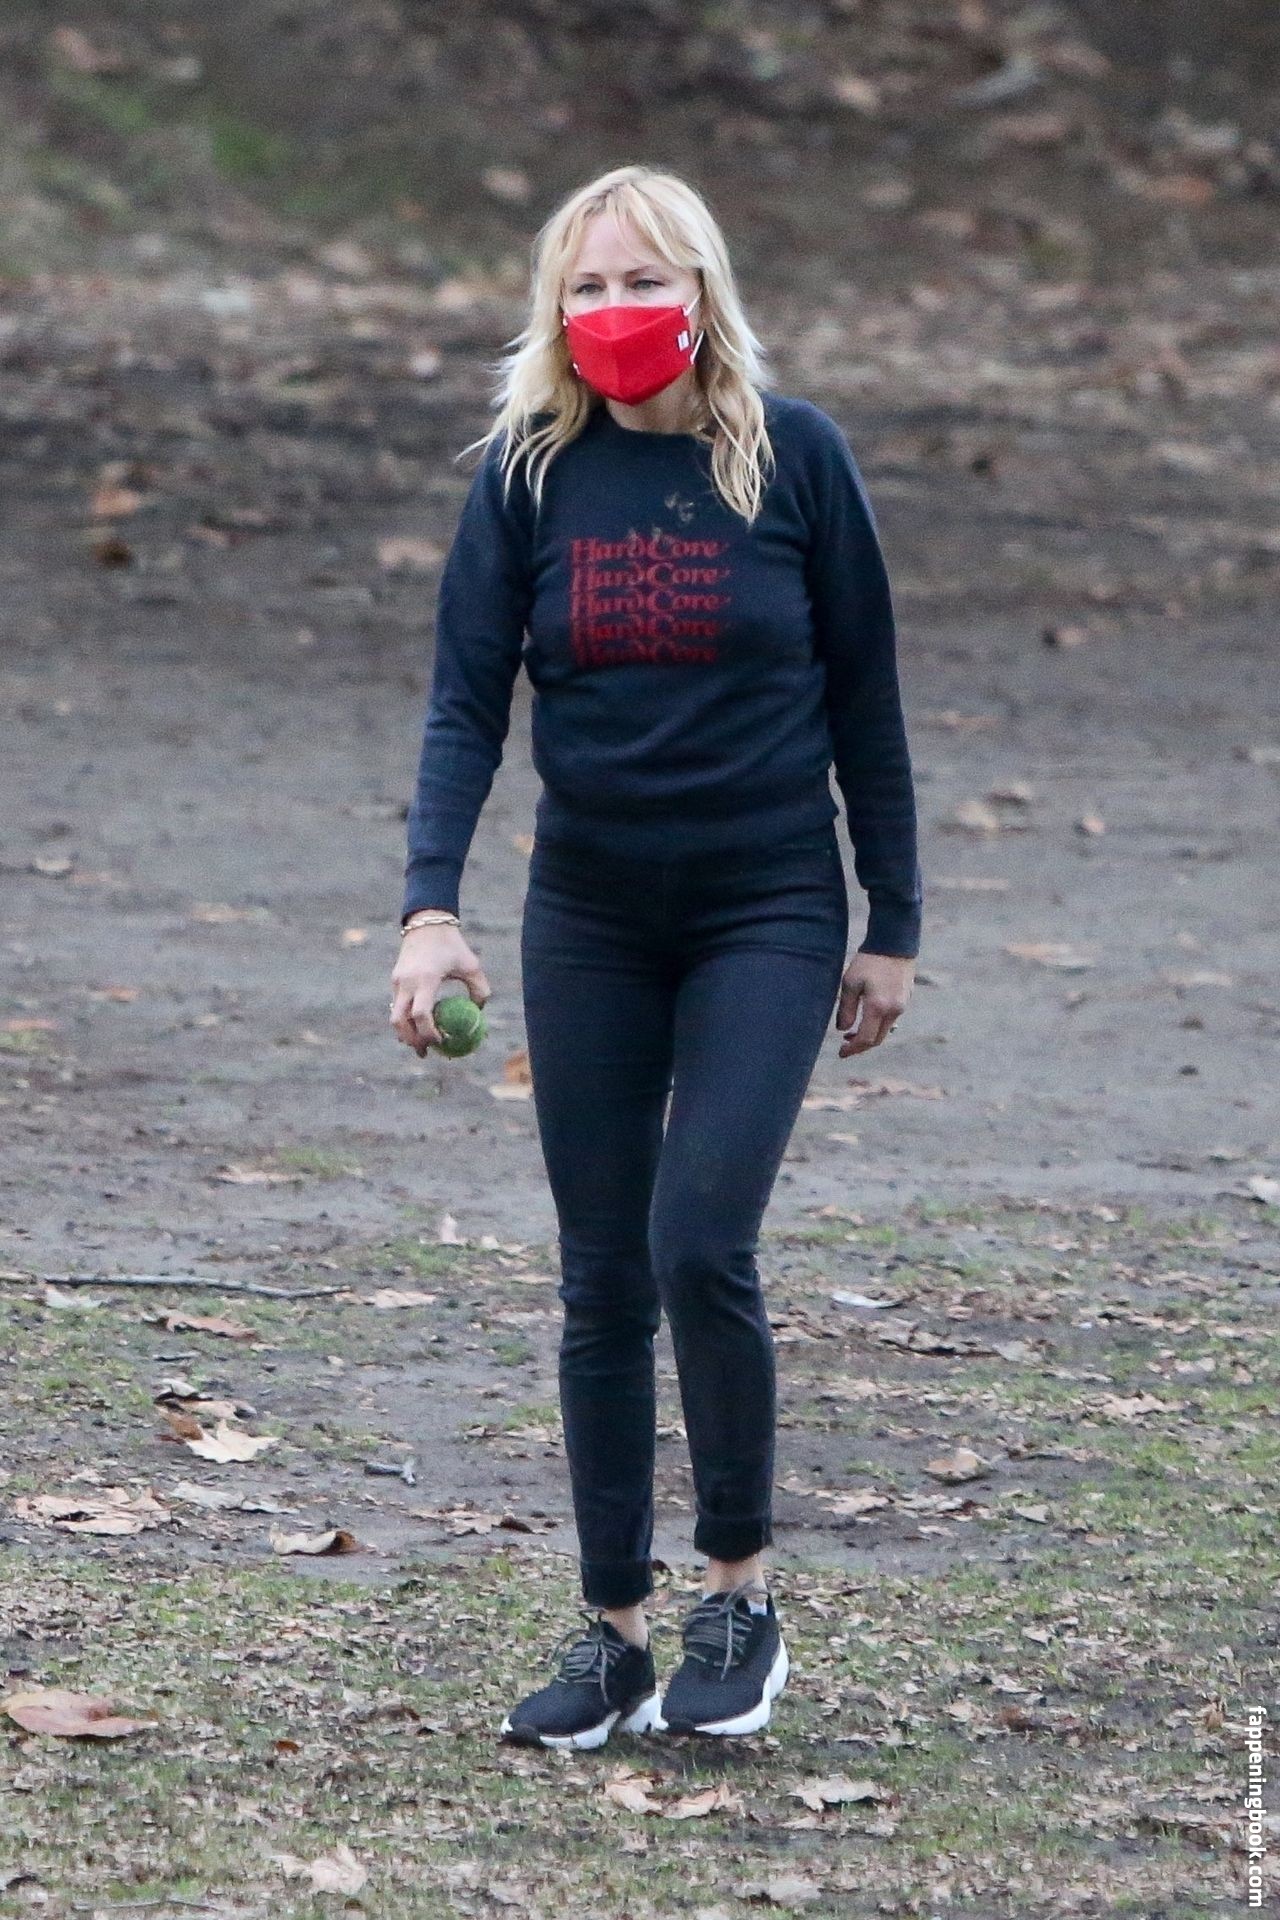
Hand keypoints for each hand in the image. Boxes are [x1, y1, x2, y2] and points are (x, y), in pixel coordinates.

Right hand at [390, 925, 490, 1056]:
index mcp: (426, 979)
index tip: (441, 1042)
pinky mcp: (395, 980)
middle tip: (426, 1052)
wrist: (427, 922)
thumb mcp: (472, 965)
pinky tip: (417, 1026)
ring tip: (419, 1045)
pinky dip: (405, 1019)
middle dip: (411, 1039)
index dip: (429, 1032)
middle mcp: (407, 982)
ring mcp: (398, 981)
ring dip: (405, 1033)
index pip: (421, 1014)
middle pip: (400, 1021)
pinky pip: (397, 1006)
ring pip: (395, 1016)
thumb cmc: (453, 945)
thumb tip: (480, 1013)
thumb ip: (479, 990)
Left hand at [835, 951, 913, 1057]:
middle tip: (845, 1044)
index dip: (852, 1049)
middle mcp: (893, 1011)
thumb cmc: (869, 961)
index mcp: (878, 1008)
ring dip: (869, 1034)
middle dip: (860, 1045)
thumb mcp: (850, 983)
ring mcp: (902, 1006)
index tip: (841, 1053)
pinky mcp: (906, 999)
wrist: (895, 943)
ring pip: (885, 1030)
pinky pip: (891, 1019)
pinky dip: (878, 1024)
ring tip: (852, 1030)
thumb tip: (842, 1029)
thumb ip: (845, 1009)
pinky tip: (867, 1017)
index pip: (865, 1039)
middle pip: (877, 1039)